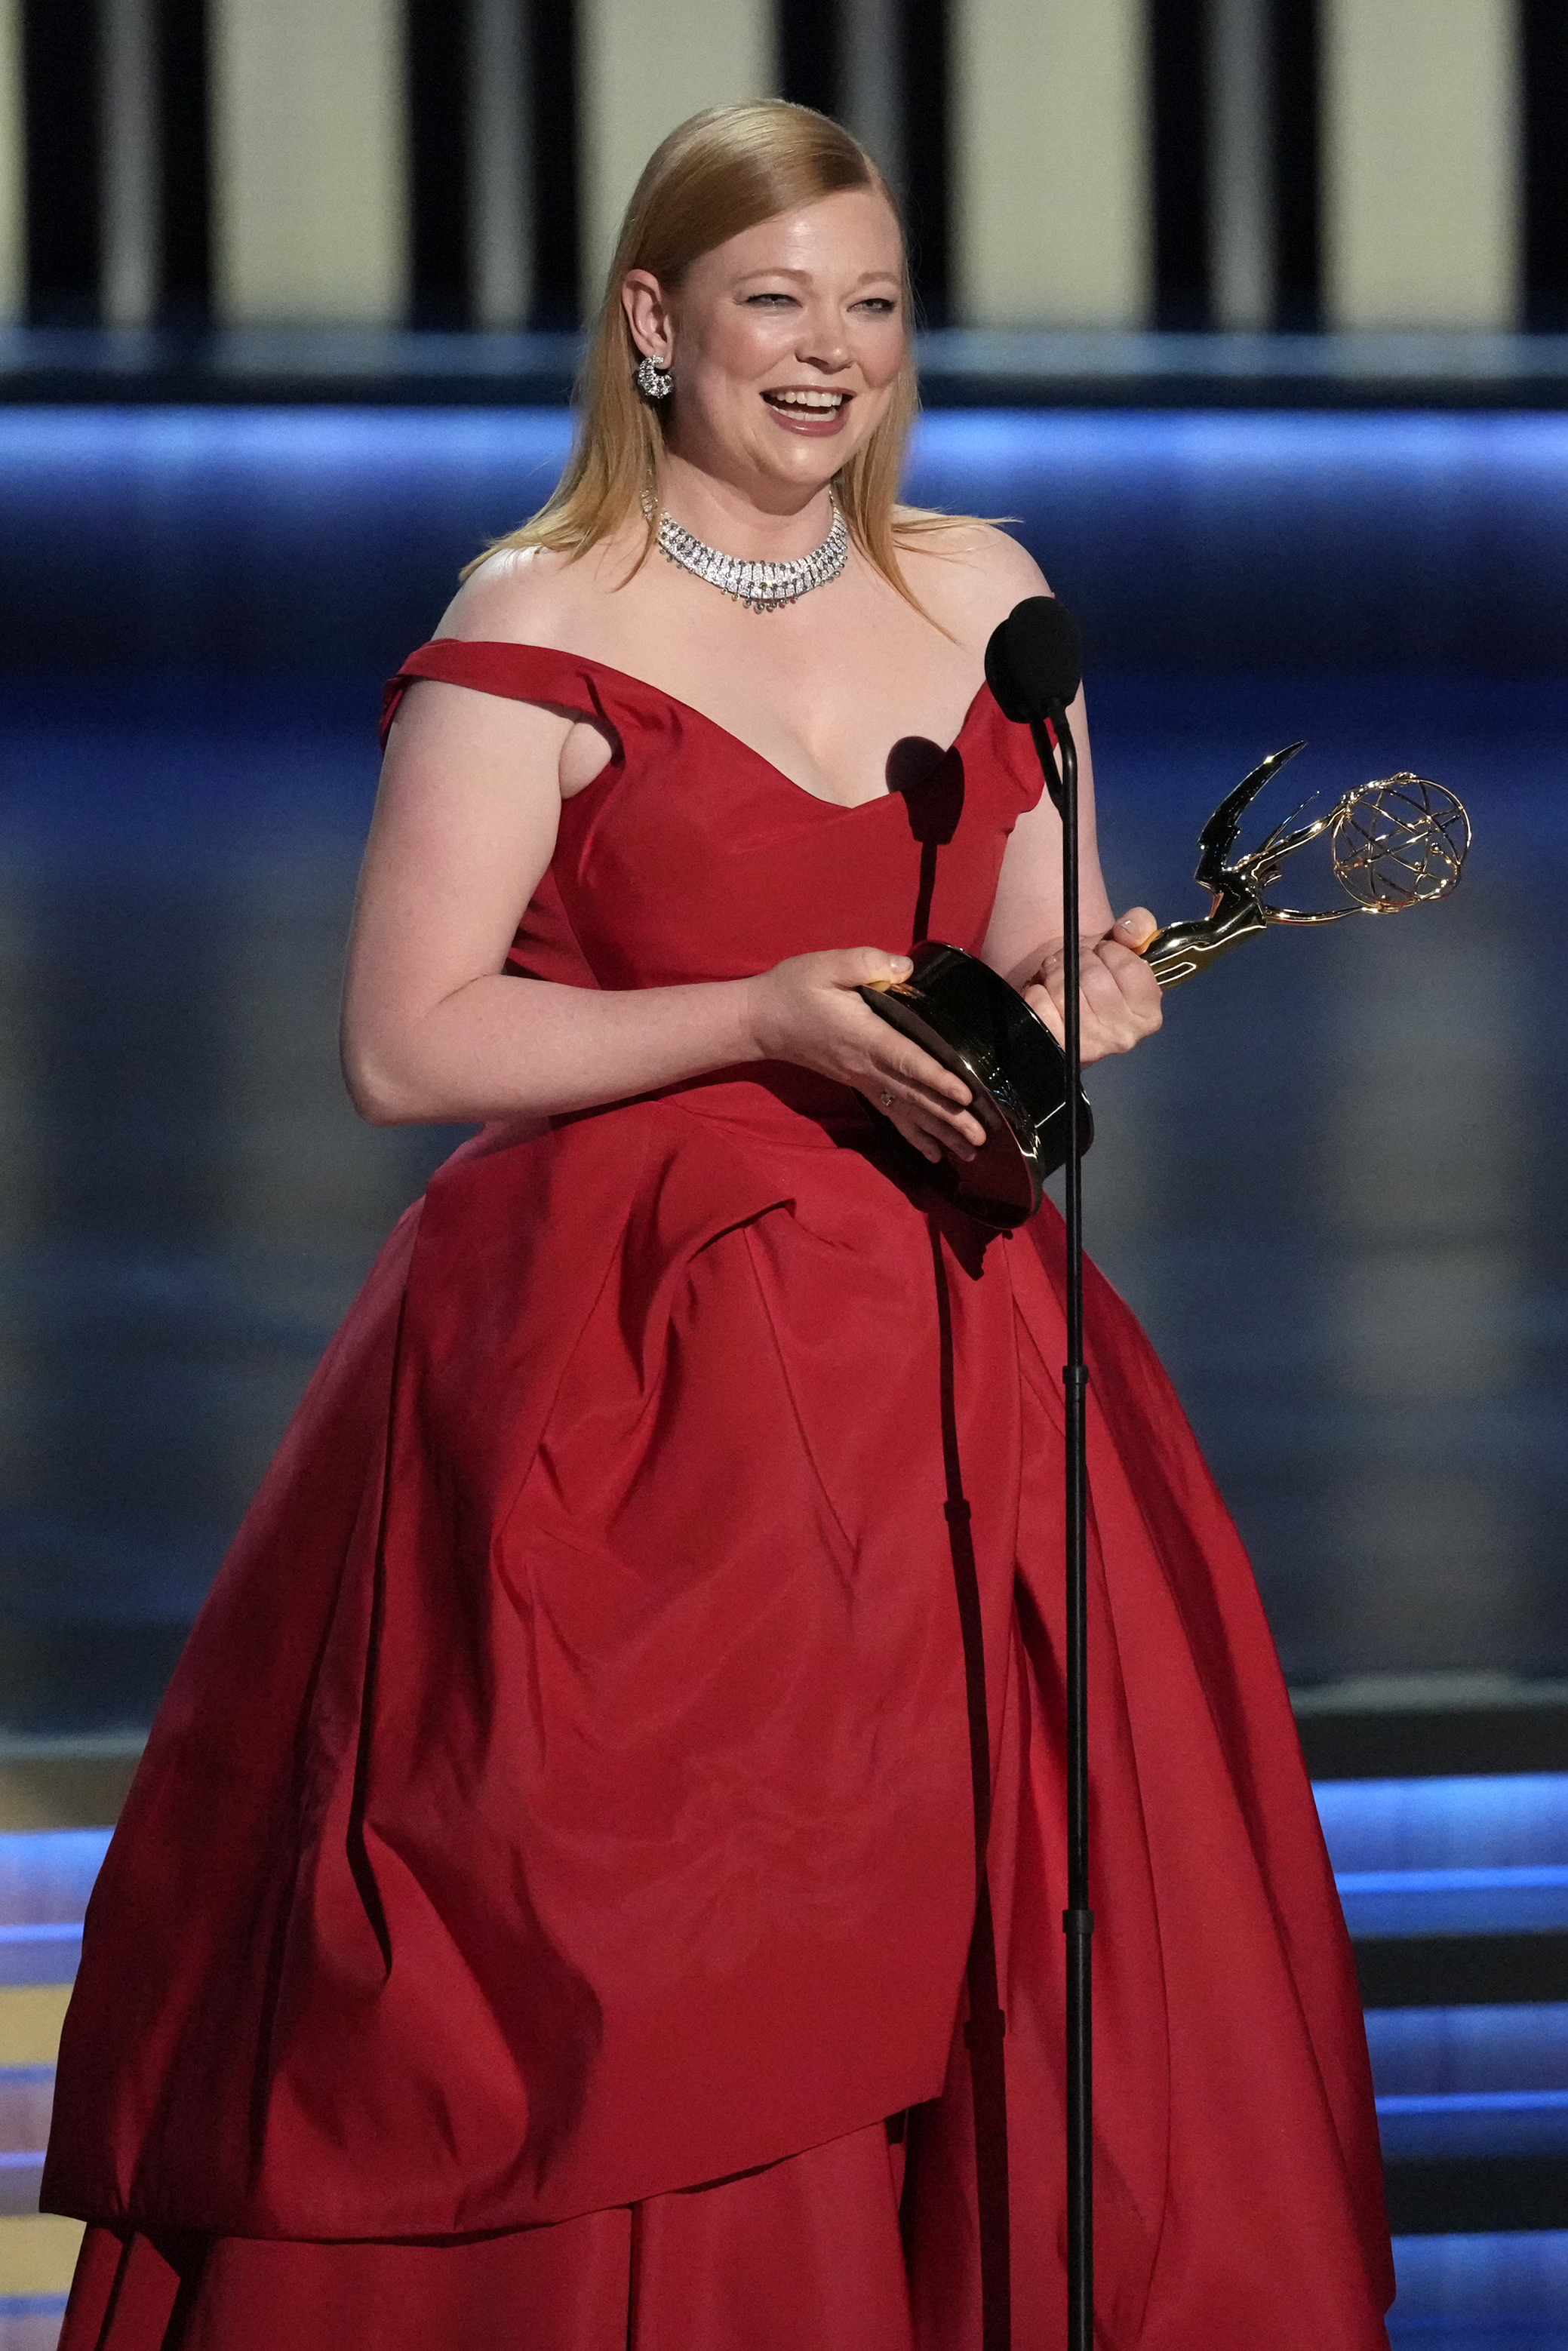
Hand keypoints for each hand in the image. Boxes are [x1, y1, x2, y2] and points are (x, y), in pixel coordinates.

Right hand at [744, 947, 987, 1164]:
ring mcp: (861, 1079)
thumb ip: (869, 964)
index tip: (966, 1095)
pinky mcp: (857, 1084)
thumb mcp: (829, 965)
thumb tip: (907, 970)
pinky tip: (933, 1153)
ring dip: (939, 1133)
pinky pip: (891, 1114)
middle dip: (949, 1118)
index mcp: (865, 1035)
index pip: (907, 1060)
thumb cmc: (795, 989)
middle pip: (913, 1096)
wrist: (761, 1020)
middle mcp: (865, 1066)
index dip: (937, 1078)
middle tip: (981, 1137)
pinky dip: (914, 1134)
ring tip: (970, 1152)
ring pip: (906, 1111)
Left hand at [1022, 908, 1163, 1063]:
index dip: (1109, 950)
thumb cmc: (1101, 975)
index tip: (1102, 952)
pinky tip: (1045, 993)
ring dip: (1055, 971)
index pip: (1128, 966)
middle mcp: (1124, 1036)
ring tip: (1057, 974)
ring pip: (1065, 988)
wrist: (1068, 1008)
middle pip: (1094, 976)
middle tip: (1073, 961)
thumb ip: (1139, 927)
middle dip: (1078, 958)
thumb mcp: (1125, 947)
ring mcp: (1091, 1047)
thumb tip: (1127, 932)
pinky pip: (1040, 1003)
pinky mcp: (1058, 1048)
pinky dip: (1036, 990)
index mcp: (1148, 1014)